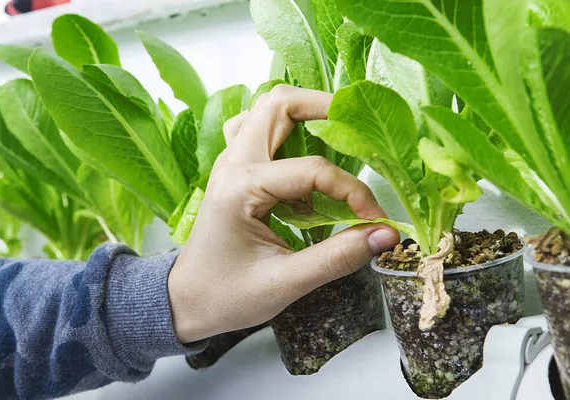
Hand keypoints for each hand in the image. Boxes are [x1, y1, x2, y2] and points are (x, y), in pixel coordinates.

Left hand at [168, 85, 399, 342]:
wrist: (185, 301)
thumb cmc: (226, 296)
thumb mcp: (285, 283)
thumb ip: (337, 257)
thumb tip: (384, 236)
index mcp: (241, 188)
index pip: (312, 171)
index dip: (353, 192)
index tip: (376, 221)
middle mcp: (232, 164)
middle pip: (278, 104)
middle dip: (323, 107)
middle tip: (357, 128)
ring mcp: (230, 163)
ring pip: (266, 111)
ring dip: (302, 114)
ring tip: (336, 135)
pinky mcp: (235, 171)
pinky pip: (260, 132)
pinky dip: (288, 134)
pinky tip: (306, 165)